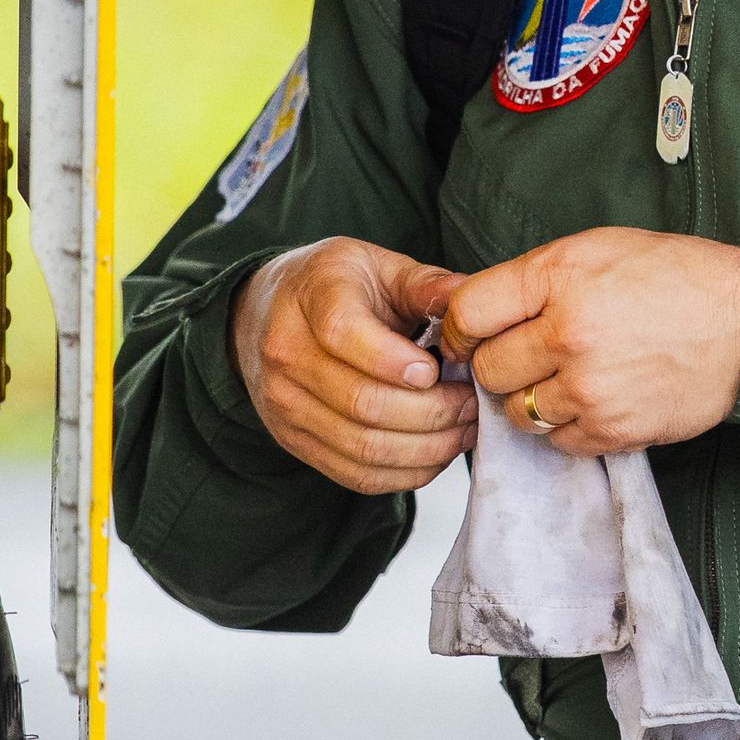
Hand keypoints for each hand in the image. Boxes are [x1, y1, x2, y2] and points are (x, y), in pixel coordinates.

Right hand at [233, 238, 473, 492]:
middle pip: (363, 402)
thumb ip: (427, 284)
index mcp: (311, 299)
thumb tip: (475, 304)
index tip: (437, 369)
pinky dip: (406, 472)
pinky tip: (436, 452)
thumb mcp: (377, 265)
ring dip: (427, 448)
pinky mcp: (295, 442)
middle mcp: (287, 355)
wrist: (263, 313)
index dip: (397, 361)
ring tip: (464, 429)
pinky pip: (357, 475)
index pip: (344, 335)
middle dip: (433, 411)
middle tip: (472, 404)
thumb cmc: (333, 286)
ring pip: (364, 446)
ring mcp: (286, 405)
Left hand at [441, 227, 739, 456]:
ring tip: (567, 377)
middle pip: (487, 368)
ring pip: (517, 410)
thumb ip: (535, 278)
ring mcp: (589, 387)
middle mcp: (568, 333)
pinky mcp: (612, 430)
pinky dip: (567, 426)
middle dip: (500, 364)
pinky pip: (556, 441)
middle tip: (528, 356)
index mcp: (559, 277)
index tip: (468, 336)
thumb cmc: (681, 280)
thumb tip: (477, 311)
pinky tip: (593, 399)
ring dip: (532, 398)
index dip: (461, 327)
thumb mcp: (599, 248)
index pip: (468, 312)